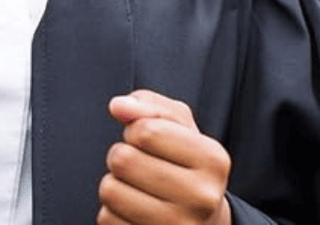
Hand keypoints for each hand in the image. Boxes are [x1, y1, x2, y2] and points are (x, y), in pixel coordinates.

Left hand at [97, 89, 231, 224]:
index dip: (135, 129)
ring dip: (114, 184)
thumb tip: (118, 106)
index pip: (145, 130)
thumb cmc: (185, 164)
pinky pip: (107, 219)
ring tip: (137, 188)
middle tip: (140, 166)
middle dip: (121, 155)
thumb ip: (149, 105)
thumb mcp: (178, 125)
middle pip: (123, 159)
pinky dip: (113, 212)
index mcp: (212, 159)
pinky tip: (135, 213)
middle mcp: (202, 197)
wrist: (203, 222)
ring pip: (110, 190)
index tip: (148, 140)